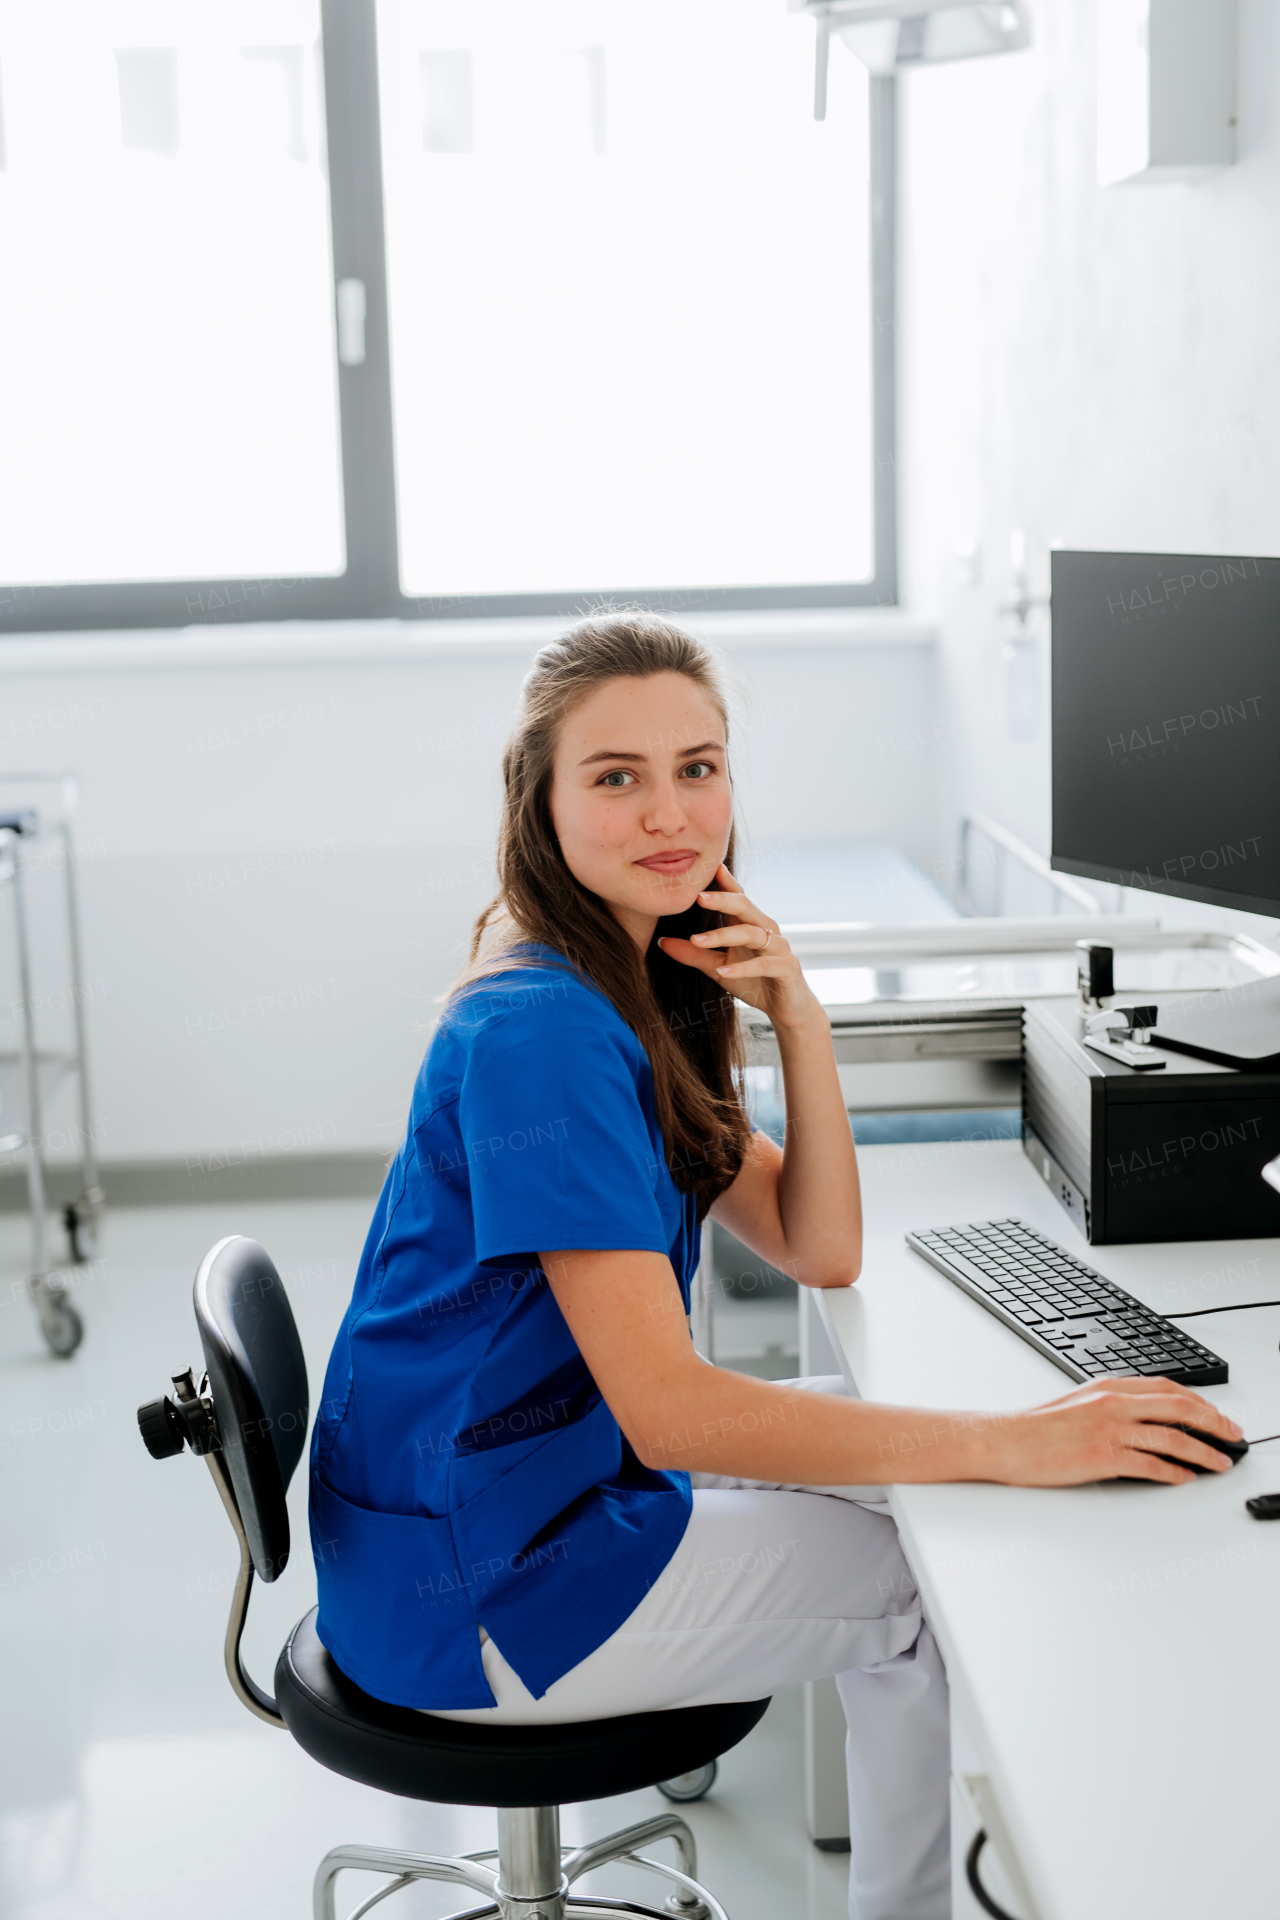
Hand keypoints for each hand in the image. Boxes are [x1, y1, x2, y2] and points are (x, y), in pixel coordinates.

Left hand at [656, 863, 819, 1030]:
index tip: (709, 868)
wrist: (786, 1008)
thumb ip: (694, 954)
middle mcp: (767, 930)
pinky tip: (724, 972)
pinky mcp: (787, 968)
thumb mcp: (718, 967)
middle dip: (722, 900)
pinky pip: (764, 964)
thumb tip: (661, 942)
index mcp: (750, 924)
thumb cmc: (754, 982)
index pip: (738, 898)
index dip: (725, 883)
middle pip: (745, 908)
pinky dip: (743, 968)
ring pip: (752, 934)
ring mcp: (779, 948)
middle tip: (697, 896)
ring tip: (698, 940)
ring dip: (724, 936)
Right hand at [984, 1376, 1244, 1486]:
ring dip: (1203, 1451)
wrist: (1005, 1441)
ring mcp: (1108, 1430)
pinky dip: (1173, 1472)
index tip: (1216, 1414)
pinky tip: (1184, 1477)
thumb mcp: (1079, 1401)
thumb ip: (1114, 1404)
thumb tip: (1148, 1417)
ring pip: (1171, 1437)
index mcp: (1108, 1386)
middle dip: (1213, 1422)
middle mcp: (1112, 1403)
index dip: (1200, 1401)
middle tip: (1233, 1435)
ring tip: (1219, 1462)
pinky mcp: (1102, 1457)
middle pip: (1178, 1408)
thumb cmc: (1037, 1426)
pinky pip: (1149, 1464)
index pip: (1167, 1387)